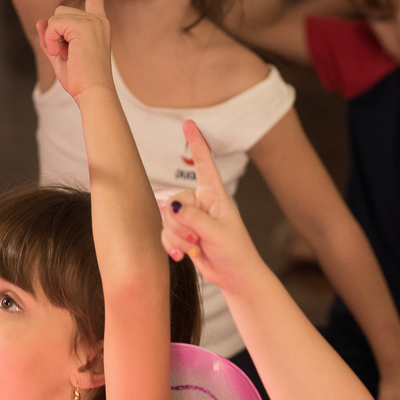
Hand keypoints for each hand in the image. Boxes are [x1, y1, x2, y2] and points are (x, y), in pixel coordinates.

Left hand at [35, 0, 112, 102]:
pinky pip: (54, 25)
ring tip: (66, 55)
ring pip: (56, 16)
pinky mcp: (83, 26)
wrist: (93, 92)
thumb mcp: (61, 56)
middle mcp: (98, 20)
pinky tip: (63, 53)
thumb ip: (51, 38)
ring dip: (54, 37)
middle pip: (61, 11)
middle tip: (66, 55)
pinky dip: (52, 40)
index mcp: (99, 26)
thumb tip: (39, 21)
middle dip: (55, 32)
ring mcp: (92, 22)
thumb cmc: (81, 80)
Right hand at [161, 120, 266, 292]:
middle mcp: (200, 202)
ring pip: (166, 219)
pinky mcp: (182, 233)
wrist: (234, 276)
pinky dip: (171, 246)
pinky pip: (164, 234)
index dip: (196, 143)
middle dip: (180, 225)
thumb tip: (171, 205)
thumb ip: (194, 218)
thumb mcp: (217, 233)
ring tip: (196, 248)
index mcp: (214, 195)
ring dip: (177, 238)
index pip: (204, 163)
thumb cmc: (235, 252)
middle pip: (173, 201)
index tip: (189, 123)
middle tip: (197, 240)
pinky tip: (184, 256)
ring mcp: (190, 218)